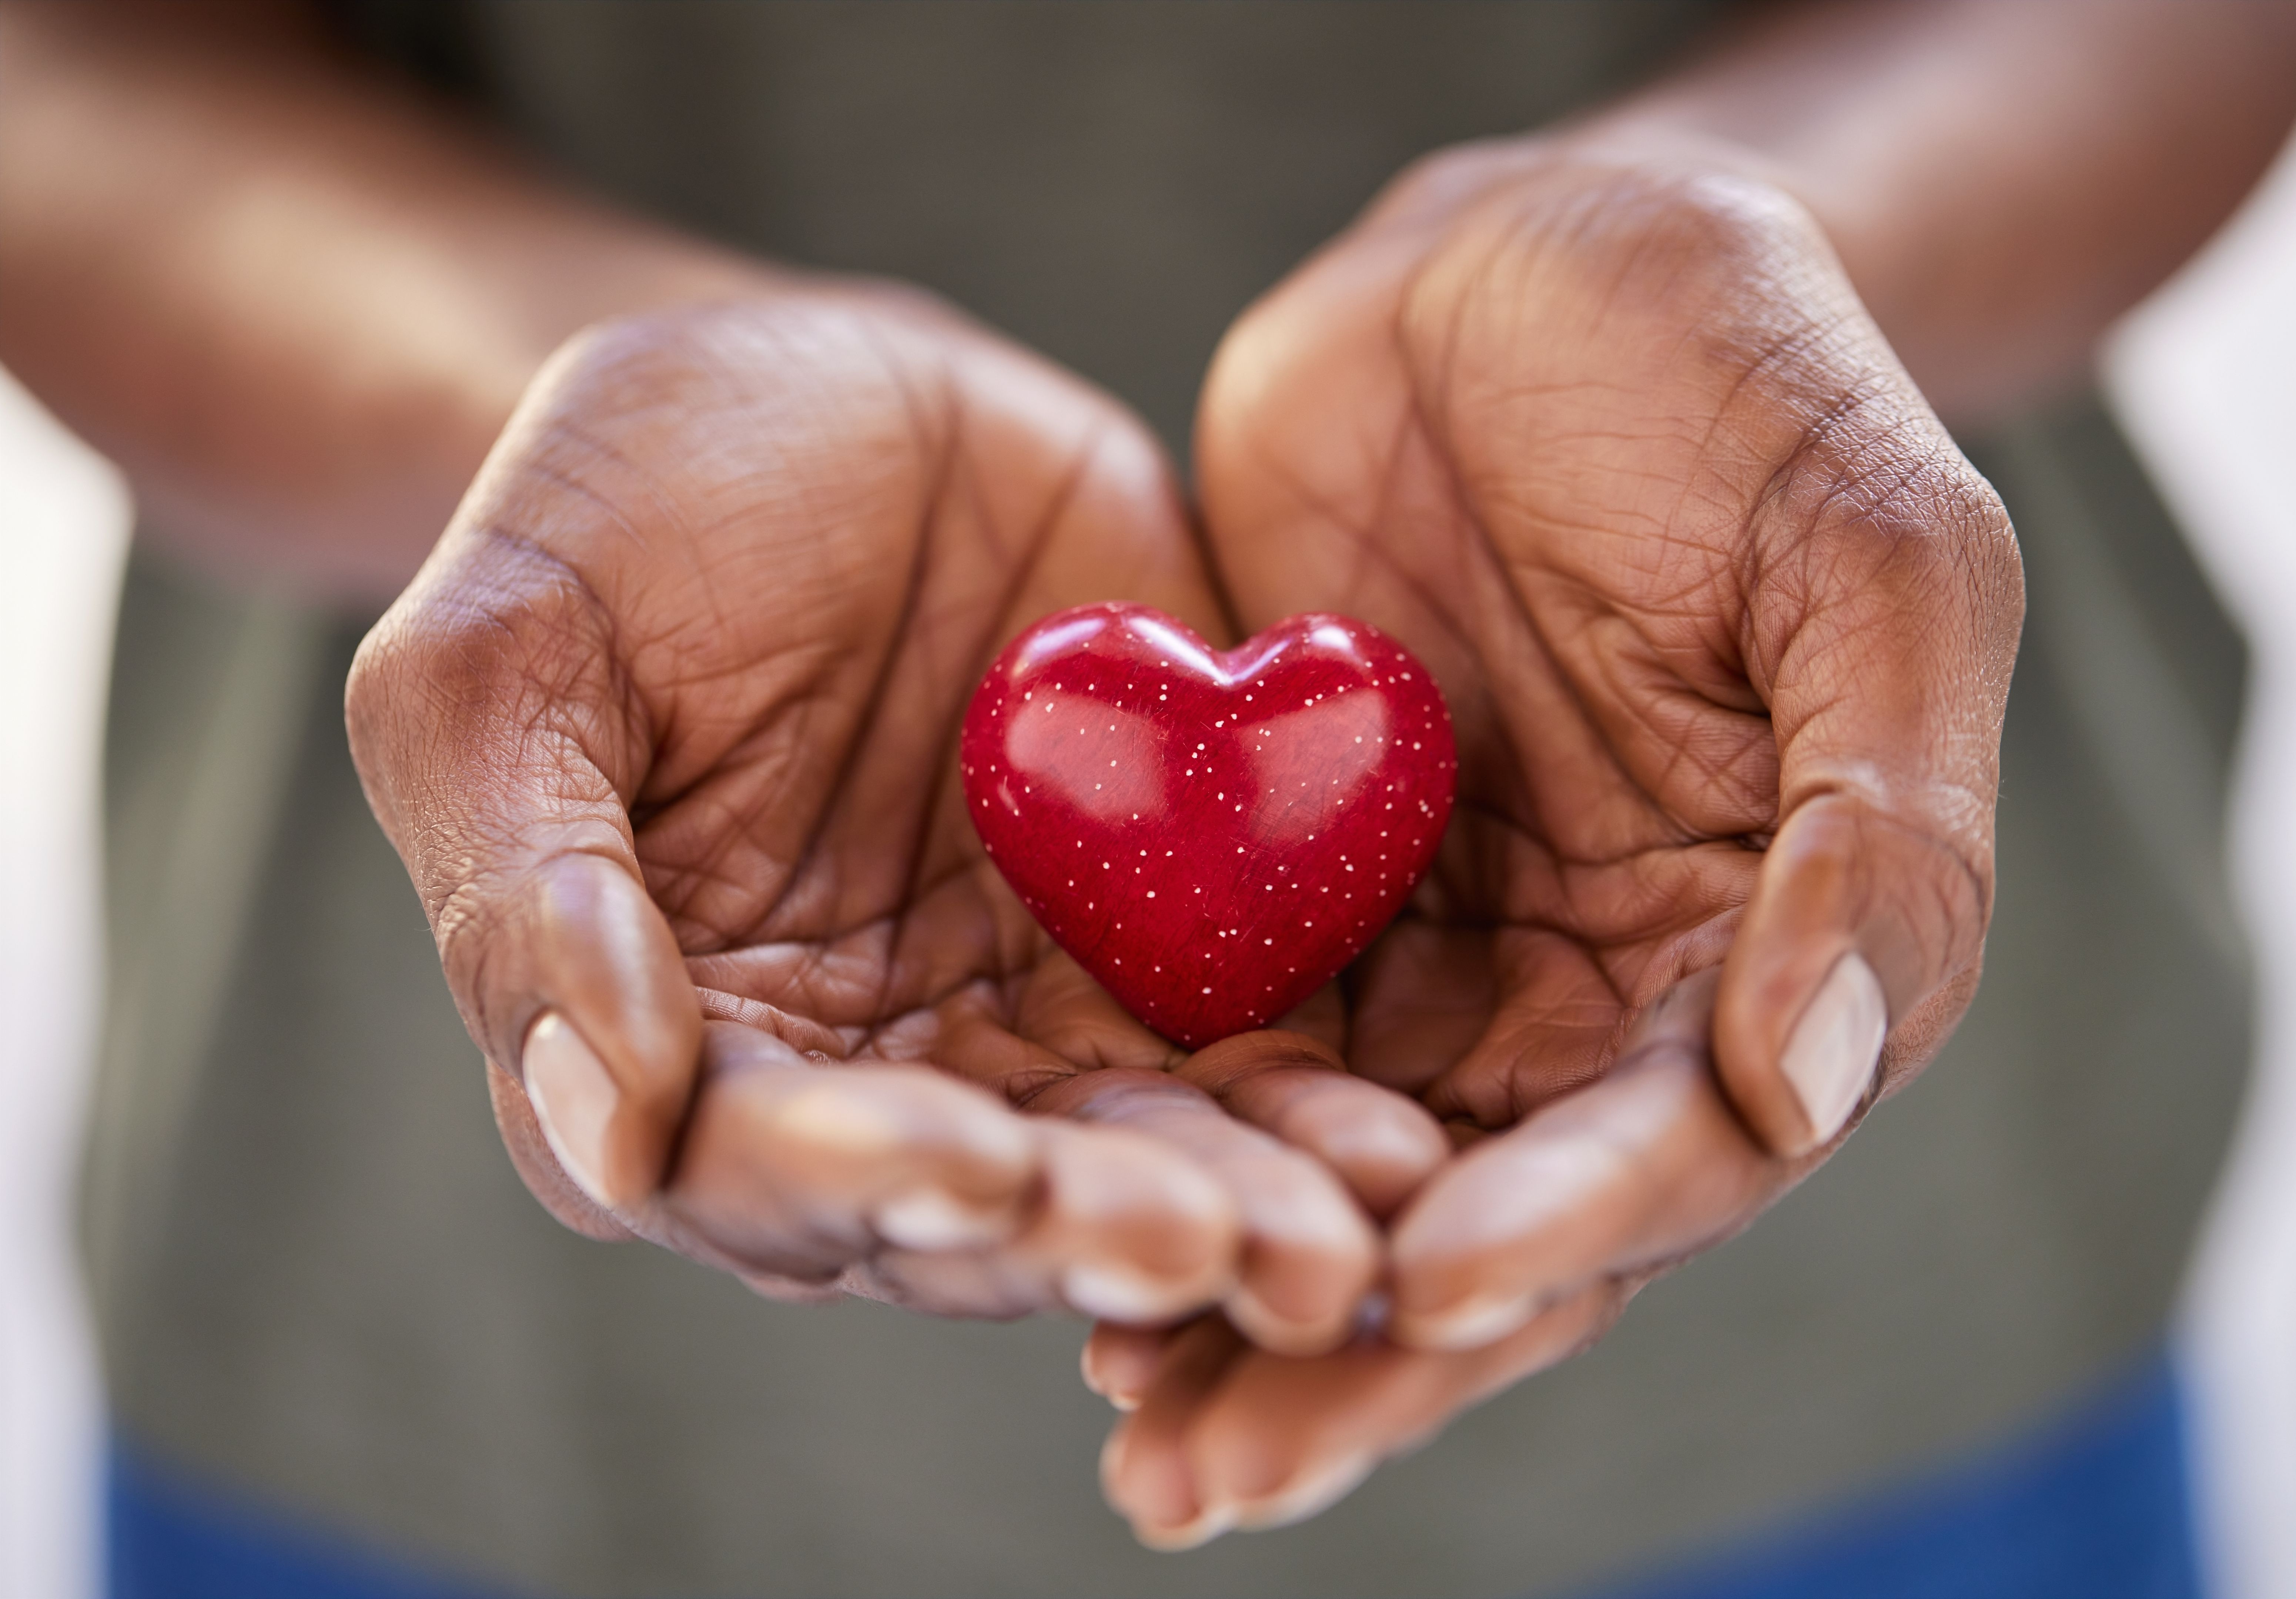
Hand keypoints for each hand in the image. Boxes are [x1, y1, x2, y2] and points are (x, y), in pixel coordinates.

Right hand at [346, 287, 1438, 1346]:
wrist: (817, 401)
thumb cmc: (613, 514)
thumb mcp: (501, 660)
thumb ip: (528, 891)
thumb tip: (604, 1128)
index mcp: (668, 1046)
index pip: (747, 1166)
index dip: (854, 1180)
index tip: (967, 1164)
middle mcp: (855, 1079)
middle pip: (970, 1206)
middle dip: (1088, 1230)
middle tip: (1209, 1249)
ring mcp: (1018, 1023)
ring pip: (1129, 1162)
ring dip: (1235, 1215)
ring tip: (1339, 1243)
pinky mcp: (1159, 948)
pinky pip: (1246, 1054)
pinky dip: (1317, 1110)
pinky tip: (1402, 1147)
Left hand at [1097, 135, 2023, 1539]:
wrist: (1545, 257)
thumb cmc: (1750, 376)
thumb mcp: (1876, 557)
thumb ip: (1884, 823)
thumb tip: (1813, 1085)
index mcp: (1778, 949)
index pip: (1683, 1146)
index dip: (1569, 1229)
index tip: (1429, 1288)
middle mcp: (1610, 991)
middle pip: (1501, 1221)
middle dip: (1368, 1349)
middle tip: (1211, 1468)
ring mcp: (1454, 953)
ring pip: (1356, 1178)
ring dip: (1243, 1299)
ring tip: (1124, 1416)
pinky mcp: (1309, 892)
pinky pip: (1238, 1056)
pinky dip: (1168, 1152)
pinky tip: (1061, 1226)